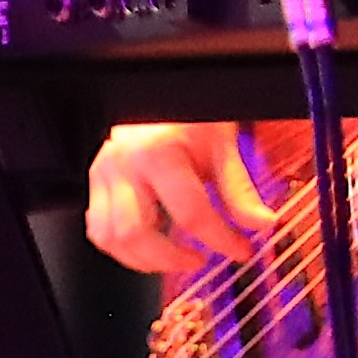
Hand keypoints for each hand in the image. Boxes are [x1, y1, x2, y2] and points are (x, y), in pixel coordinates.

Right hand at [79, 120, 283, 277]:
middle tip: (200, 260)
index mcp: (157, 154)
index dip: (220, 240)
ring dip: (142, 260)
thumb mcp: (221, 146)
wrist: (160, 97)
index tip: (240, 250)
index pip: (190, 213)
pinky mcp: (96, 185)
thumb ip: (239, 191)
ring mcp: (104, 176)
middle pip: (137, 234)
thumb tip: (261, 224)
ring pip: (110, 238)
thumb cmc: (188, 116)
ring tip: (172, 258)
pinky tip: (148, 246)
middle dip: (172, 259)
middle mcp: (124, 167)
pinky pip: (98, 230)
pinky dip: (122, 247)